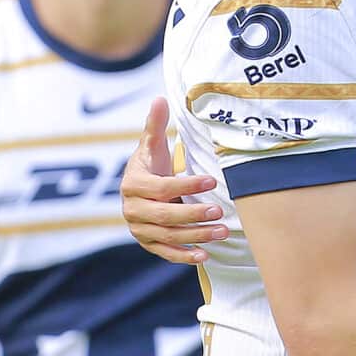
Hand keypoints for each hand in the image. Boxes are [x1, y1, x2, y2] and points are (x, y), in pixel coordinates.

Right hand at [123, 97, 227, 263]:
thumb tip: (159, 99)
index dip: (186, 185)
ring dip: (196, 236)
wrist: (140, 188)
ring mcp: (139, 229)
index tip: (212, 181)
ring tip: (223, 231)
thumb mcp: (151, 144)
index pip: (161, 187)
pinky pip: (165, 253)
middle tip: (219, 211)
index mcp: (132, 184)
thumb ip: (154, 125)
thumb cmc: (151, 164)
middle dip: (193, 215)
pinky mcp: (148, 243)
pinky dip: (184, 256)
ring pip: (168, 235)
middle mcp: (132, 209)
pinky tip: (205, 255)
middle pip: (164, 215)